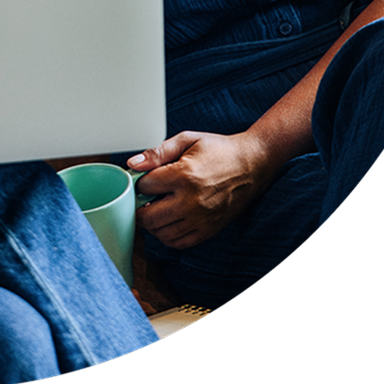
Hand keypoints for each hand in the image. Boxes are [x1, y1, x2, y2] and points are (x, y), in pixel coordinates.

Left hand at [127, 130, 275, 249]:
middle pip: (148, 216)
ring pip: (161, 233)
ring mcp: (200, 219)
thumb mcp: (187, 140)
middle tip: (143, 197)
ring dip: (152, 223)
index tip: (142, 179)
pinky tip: (168, 221)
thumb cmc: (218, 149)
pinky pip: (178, 242)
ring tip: (155, 208)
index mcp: (184, 175)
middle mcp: (191, 201)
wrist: (252, 164)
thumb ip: (157, 152)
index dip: (139, 181)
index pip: (144, 186)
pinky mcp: (208, 230)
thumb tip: (132, 164)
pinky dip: (167, 235)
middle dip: (139, 207)